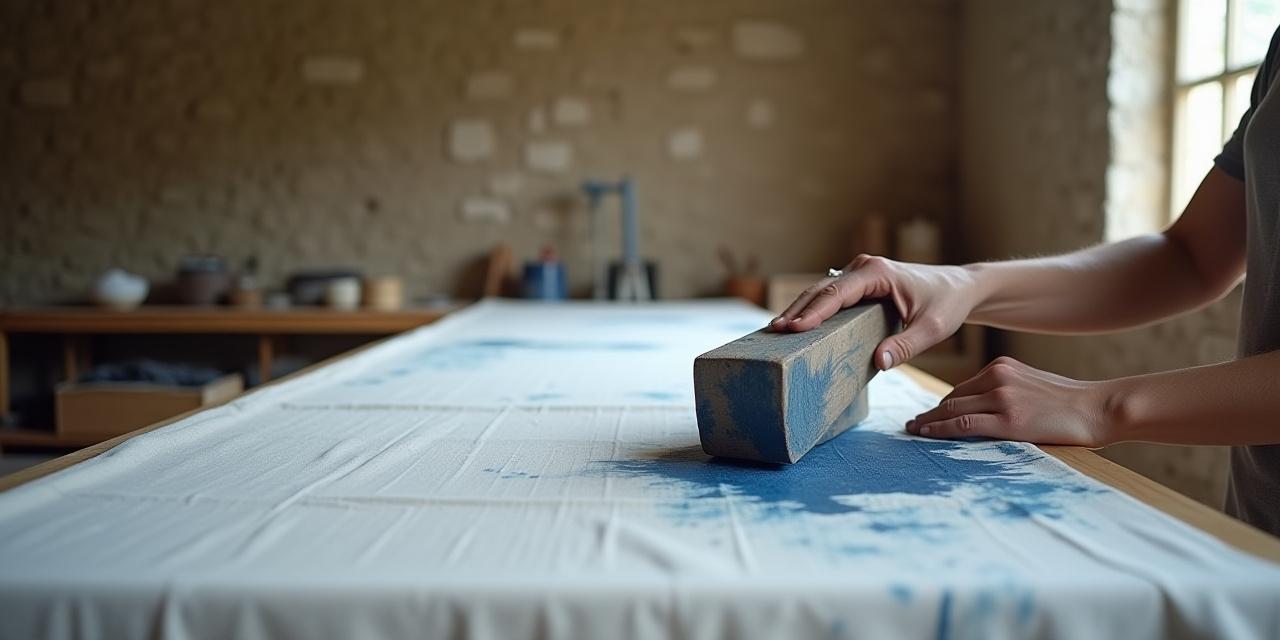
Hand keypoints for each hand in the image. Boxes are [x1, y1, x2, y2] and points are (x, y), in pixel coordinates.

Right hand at [770, 255, 978, 369]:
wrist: (960, 287)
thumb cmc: (948, 304)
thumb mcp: (933, 329)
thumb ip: (906, 345)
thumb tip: (879, 362)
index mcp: (878, 273)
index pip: (838, 293)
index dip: (815, 311)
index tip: (795, 328)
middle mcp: (865, 267)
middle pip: (822, 289)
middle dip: (798, 309)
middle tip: (775, 331)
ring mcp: (860, 272)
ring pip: (822, 290)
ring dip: (801, 308)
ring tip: (778, 329)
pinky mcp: (860, 283)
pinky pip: (831, 295)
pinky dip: (813, 308)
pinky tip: (798, 324)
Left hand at [906, 356, 1111, 446]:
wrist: (1098, 408)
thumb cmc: (1069, 402)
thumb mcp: (1031, 385)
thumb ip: (1005, 391)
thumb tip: (980, 408)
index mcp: (1002, 367)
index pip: (962, 388)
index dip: (941, 404)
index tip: (926, 415)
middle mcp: (997, 377)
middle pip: (952, 398)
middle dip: (929, 413)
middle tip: (912, 424)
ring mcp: (1002, 398)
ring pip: (952, 410)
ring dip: (928, 422)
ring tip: (914, 432)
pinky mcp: (1008, 420)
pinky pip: (963, 425)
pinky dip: (940, 430)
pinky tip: (927, 435)